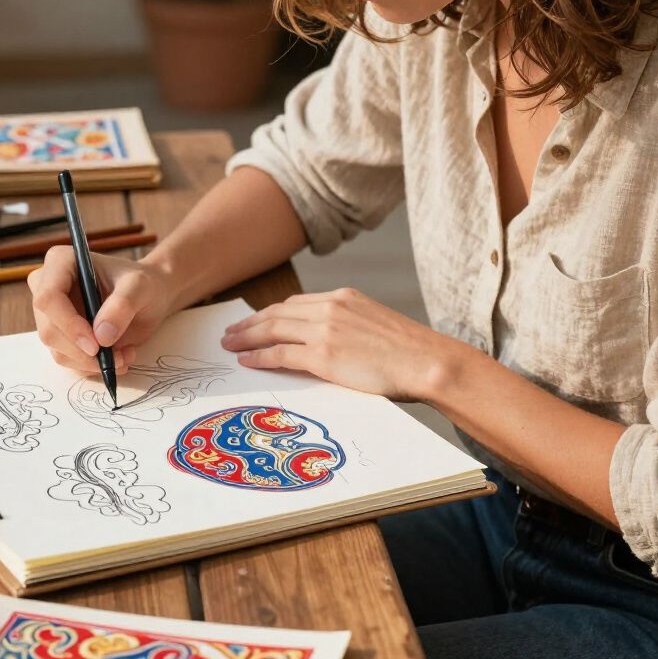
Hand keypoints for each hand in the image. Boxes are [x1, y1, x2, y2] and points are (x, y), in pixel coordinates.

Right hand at [28, 247, 174, 374]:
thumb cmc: (144, 284)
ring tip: (125, 356)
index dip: (68, 324)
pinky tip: (118, 357)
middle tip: (117, 357)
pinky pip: (68, 360)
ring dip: (91, 362)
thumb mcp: (140, 288)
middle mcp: (47, 287)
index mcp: (61, 262)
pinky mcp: (61, 336)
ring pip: (57, 350)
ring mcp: (52, 315)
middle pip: (49, 329)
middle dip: (82, 351)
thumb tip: (101, 336)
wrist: (151, 297)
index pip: (48, 298)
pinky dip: (92, 367)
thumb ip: (122, 306)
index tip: (95, 344)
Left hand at [220, 287, 458, 399]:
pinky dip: (260, 357)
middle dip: (250, 323)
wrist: (427, 361)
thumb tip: (329, 344)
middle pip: (278, 312)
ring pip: (273, 330)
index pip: (296, 303)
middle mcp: (331, 307)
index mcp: (344, 297)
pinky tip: (247, 360)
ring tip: (229, 345)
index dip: (270, 313)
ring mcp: (325, 330)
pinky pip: (281, 354)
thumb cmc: (409, 352)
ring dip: (247, 337)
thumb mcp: (374, 326)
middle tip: (230, 332)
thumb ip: (347, 328)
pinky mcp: (324, 355)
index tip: (255, 320)